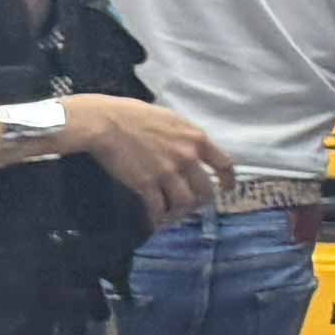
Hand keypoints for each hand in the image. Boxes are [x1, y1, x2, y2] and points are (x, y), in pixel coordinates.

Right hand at [66, 92, 230, 219]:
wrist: (106, 123)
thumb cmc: (134, 114)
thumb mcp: (171, 119)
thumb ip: (185, 136)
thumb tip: (189, 147)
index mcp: (196, 139)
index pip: (224, 164)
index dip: (227, 180)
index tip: (226, 188)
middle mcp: (187, 158)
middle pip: (205, 190)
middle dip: (200, 201)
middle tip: (191, 205)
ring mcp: (167, 172)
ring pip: (184, 203)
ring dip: (179, 211)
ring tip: (171, 213)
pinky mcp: (146, 184)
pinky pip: (158, 208)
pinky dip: (157, 217)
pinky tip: (154, 219)